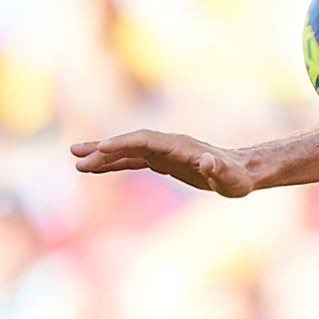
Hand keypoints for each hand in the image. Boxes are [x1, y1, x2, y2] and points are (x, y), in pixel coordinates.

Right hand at [70, 131, 254, 196]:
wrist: (243, 172)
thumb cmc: (236, 177)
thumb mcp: (229, 178)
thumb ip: (216, 169)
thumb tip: (206, 161)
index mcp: (180, 146)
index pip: (145, 141)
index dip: (123, 144)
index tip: (100, 149)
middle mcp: (168, 145)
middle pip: (130, 143)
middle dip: (104, 149)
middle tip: (76, 155)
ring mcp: (164, 152)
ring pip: (128, 151)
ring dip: (103, 156)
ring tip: (77, 162)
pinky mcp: (163, 162)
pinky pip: (133, 161)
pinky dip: (115, 164)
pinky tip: (97, 169)